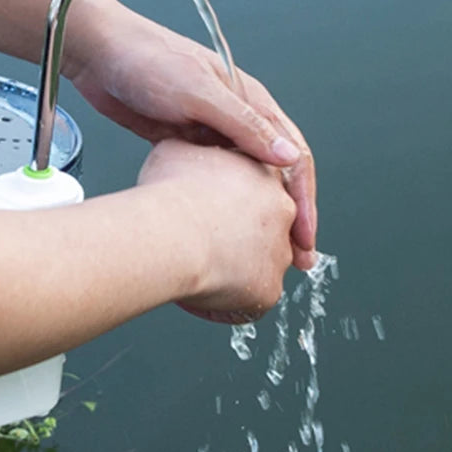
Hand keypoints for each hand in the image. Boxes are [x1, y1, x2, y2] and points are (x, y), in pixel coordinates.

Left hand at [67, 8, 316, 269]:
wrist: (99, 56)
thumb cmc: (148, 62)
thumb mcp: (198, 92)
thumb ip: (243, 124)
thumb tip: (288, 156)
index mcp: (251, 101)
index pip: (293, 155)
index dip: (304, 199)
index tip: (305, 236)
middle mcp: (236, 119)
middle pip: (275, 175)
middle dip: (289, 217)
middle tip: (297, 258)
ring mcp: (210, 134)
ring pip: (245, 183)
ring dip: (259, 217)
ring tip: (265, 255)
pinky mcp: (183, 145)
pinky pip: (212, 181)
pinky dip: (223, 207)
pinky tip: (219, 233)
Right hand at [138, 140, 295, 322]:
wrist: (170, 233)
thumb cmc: (168, 192)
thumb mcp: (176, 149)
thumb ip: (193, 150)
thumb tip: (184, 149)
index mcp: (265, 174)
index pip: (257, 189)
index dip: (234, 202)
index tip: (216, 211)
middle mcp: (283, 212)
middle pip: (266, 228)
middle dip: (242, 238)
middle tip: (209, 244)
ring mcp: (280, 253)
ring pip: (261, 266)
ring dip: (237, 271)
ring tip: (201, 271)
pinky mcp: (269, 289)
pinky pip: (250, 302)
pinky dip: (228, 303)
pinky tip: (199, 296)